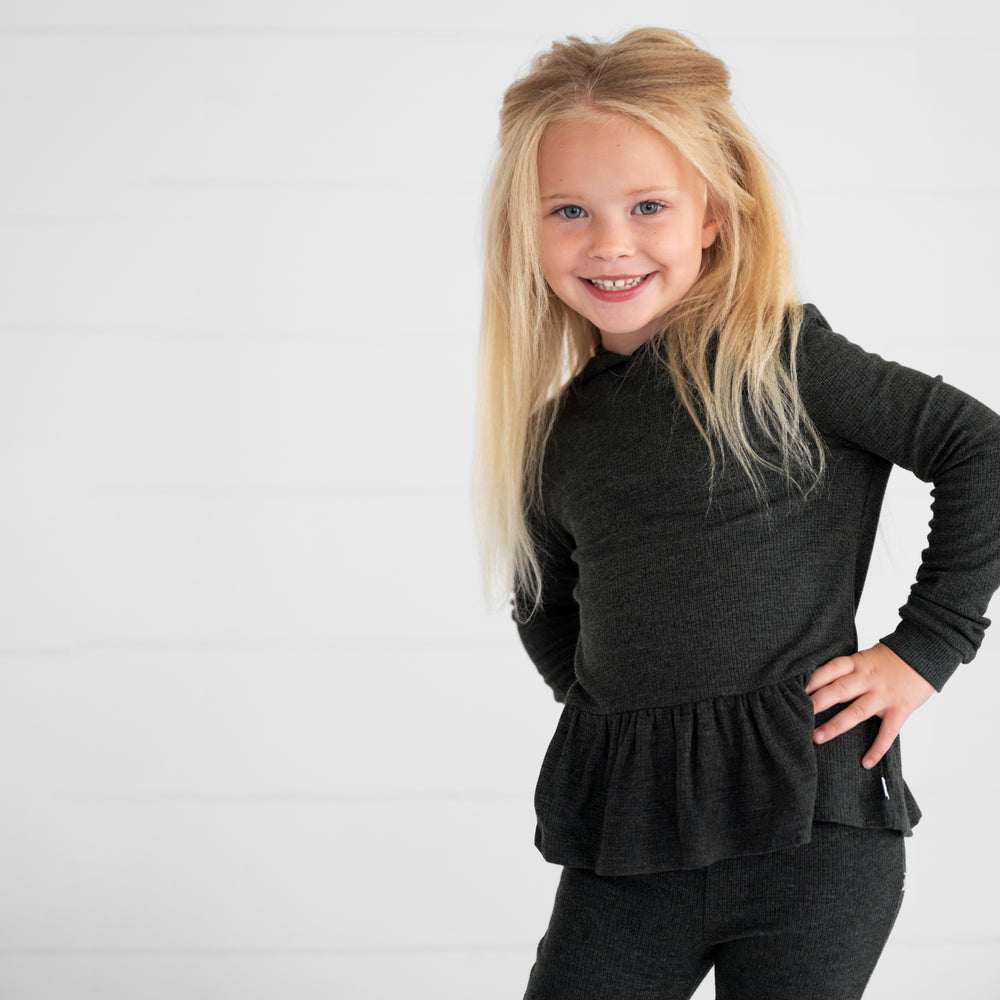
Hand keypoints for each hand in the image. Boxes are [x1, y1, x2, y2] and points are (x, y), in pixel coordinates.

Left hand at [805, 643, 934, 768]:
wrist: (926, 654)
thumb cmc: (890, 658)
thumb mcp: (865, 657)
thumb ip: (846, 670)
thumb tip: (816, 682)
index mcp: (857, 663)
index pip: (829, 670)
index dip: (811, 680)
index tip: (793, 691)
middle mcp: (867, 678)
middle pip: (837, 691)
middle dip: (816, 704)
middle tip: (796, 714)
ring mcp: (883, 695)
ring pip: (855, 712)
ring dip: (835, 726)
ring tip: (816, 737)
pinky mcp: (900, 709)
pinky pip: (887, 732)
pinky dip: (877, 749)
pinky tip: (866, 762)